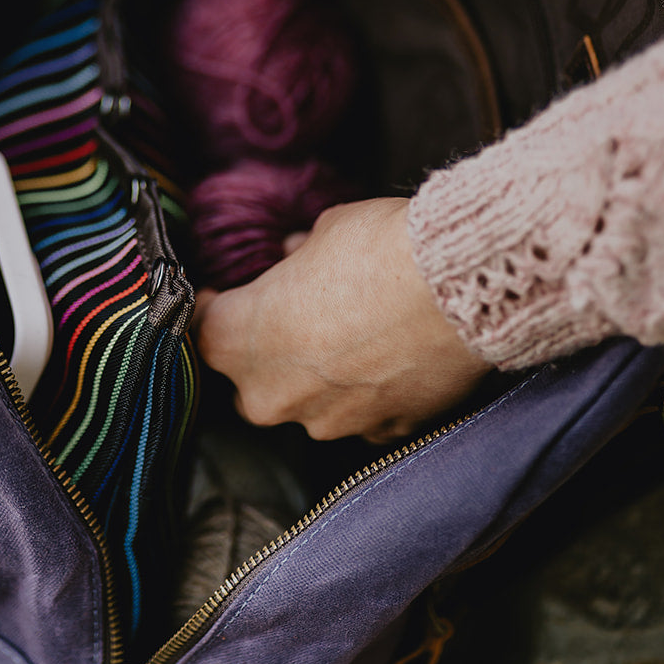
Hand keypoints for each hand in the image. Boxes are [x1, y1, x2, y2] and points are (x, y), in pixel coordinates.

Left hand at [194, 198, 492, 441]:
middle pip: (251, 380)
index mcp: (238, 340)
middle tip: (296, 315)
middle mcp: (273, 394)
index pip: (203, 329)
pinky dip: (371, 393)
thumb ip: (297, 257)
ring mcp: (329, 422)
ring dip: (321, 377)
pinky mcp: (382, 432)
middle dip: (266, 352)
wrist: (460, 286)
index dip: (215, 306)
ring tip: (357, 335)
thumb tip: (295, 257)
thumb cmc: (379, 249)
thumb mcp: (322, 231)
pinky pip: (363, 416)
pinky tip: (393, 358)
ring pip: (308, 404)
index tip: (226, 292)